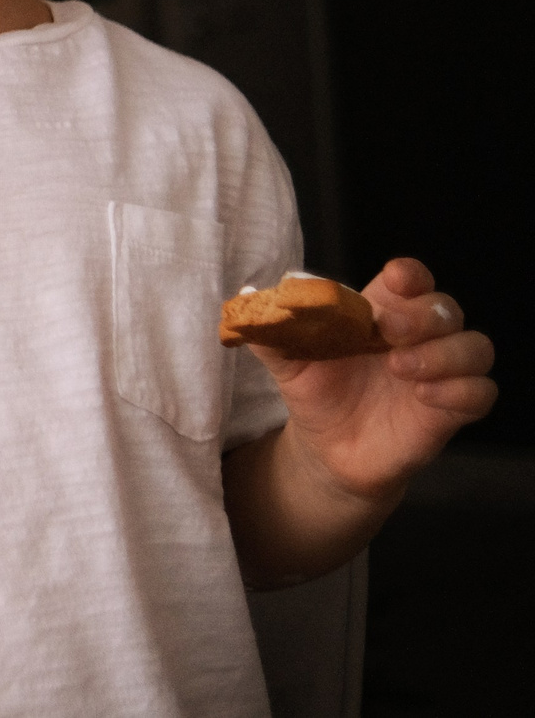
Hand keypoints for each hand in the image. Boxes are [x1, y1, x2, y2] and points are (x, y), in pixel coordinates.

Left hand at [251, 257, 497, 501]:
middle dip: (423, 315)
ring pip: (475, 347)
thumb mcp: (285, 358)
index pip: (411, 280)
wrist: (326, 449)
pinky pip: (480, 393)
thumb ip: (268, 329)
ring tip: (402, 368)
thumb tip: (244, 299)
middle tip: (388, 331)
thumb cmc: (315, 390)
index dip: (410, 275)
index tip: (396, 278)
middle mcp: (417, 337)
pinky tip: (426, 396)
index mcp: (381, 312)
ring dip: (446, 352)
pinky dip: (461, 390)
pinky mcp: (451, 410)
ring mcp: (439, 373)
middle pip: (445, 308)